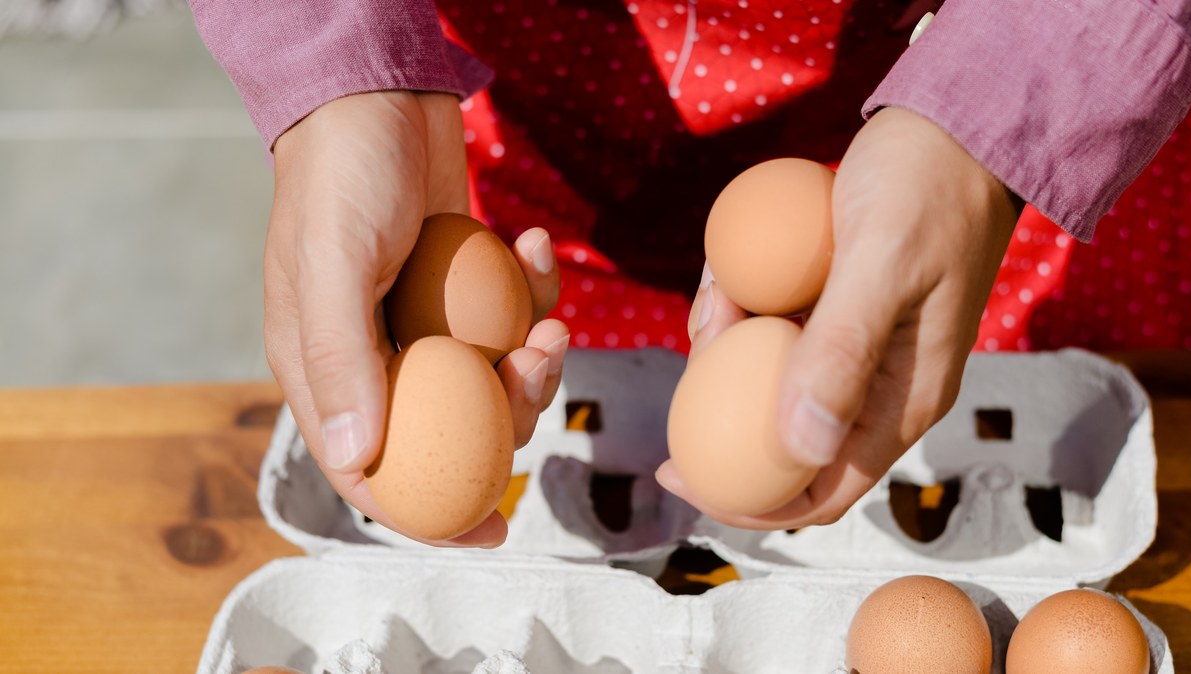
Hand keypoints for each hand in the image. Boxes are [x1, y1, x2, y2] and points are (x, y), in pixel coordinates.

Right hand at [266, 91, 566, 546]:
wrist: (379, 96)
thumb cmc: (342, 176)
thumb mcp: (332, 266)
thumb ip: (342, 361)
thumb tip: (358, 459)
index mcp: (325, 369)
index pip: (370, 468)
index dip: (427, 514)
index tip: (490, 531)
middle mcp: (377, 357)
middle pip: (453, 431)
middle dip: (510, 412)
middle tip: (536, 363)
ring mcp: (427, 325)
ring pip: (495, 380)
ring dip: (535, 356)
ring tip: (548, 315)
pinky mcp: (468, 290)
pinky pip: (513, 319)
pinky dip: (535, 295)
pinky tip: (533, 246)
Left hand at [659, 107, 1017, 528]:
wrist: (956, 123)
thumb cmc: (927, 188)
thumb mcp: (880, 265)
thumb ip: (841, 354)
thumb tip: (796, 448)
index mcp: (904, 402)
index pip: (823, 492)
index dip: (749, 503)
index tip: (679, 475)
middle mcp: (880, 390)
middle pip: (784, 441)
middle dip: (724, 412)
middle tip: (693, 353)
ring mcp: (857, 350)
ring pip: (769, 381)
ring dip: (728, 346)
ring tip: (723, 289)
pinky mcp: (836, 311)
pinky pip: (773, 331)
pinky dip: (742, 308)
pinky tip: (732, 271)